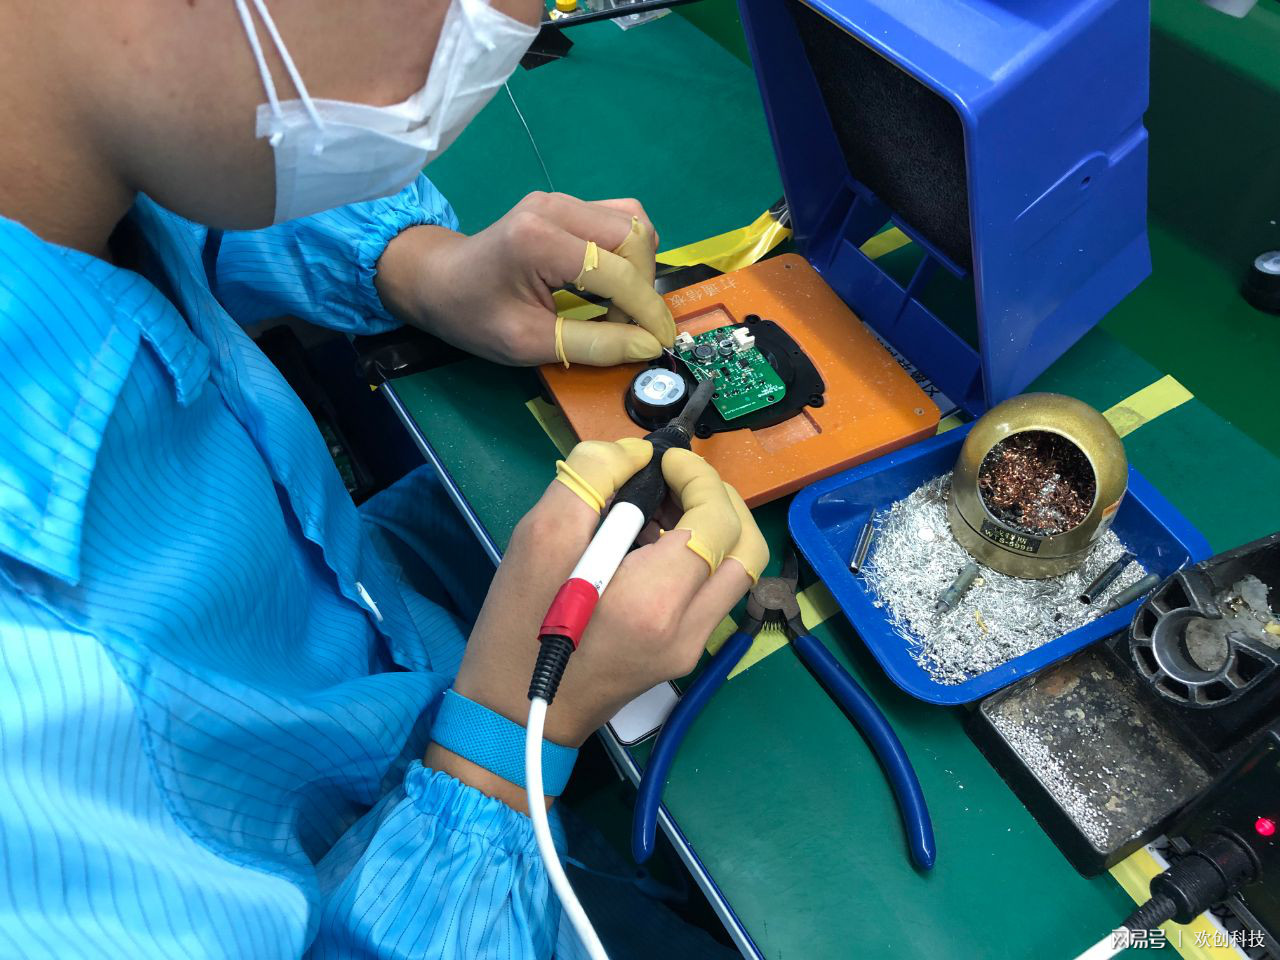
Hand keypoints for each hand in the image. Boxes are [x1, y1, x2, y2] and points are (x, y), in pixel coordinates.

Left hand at [375, 191, 674, 366]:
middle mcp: (556, 208)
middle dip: (644, 286)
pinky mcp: (566, 203)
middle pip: (634, 236)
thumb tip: (647, 346)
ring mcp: (561, 200)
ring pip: (633, 222)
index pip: (618, 272)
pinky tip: (612, 281)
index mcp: (539, 240)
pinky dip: (628, 252)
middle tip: (628, 325)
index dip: (647, 311)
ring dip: (640, 266)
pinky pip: (617, 219)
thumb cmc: (473, 316)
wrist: (437, 281)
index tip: (661, 342)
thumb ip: (593, 344)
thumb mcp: (529, 343)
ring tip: (621, 303)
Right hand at [436, 438, 767, 782]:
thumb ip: (592, 479)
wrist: (516, 718)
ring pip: (735, 570)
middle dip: (716, 498)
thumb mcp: (538, 538)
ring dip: (711, 526)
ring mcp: (691, 647)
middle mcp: (689, 628)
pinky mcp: (682, 654)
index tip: (662, 461)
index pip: (717, 518)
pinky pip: (711, 592)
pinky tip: (649, 547)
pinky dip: (697, 556)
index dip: (698, 477)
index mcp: (655, 600)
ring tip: (659, 509)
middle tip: (670, 480)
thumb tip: (636, 454)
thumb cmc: (518, 630)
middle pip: (745, 545)